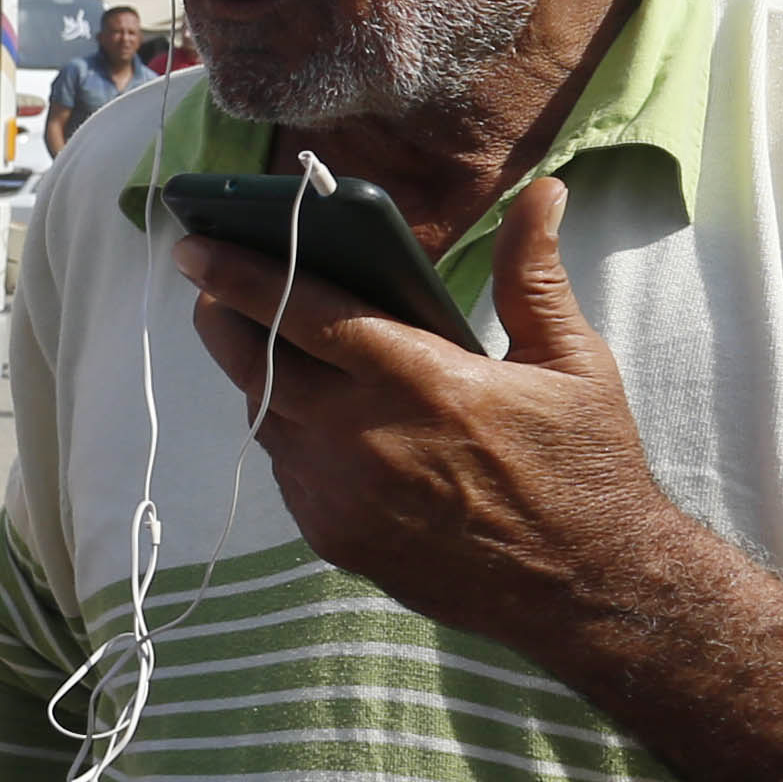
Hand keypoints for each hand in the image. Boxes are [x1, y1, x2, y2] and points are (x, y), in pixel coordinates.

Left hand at [169, 176, 704, 660]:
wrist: (586, 589)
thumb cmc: (584, 467)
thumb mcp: (572, 361)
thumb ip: (533, 273)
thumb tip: (544, 192)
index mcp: (419, 380)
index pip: (302, 312)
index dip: (241, 274)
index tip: (196, 246)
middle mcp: (363, 437)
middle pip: (254, 363)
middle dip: (223, 317)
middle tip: (212, 286)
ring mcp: (340, 494)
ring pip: (264, 417)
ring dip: (257, 377)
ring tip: (266, 343)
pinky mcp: (334, 538)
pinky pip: (286, 470)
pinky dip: (288, 435)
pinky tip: (311, 414)